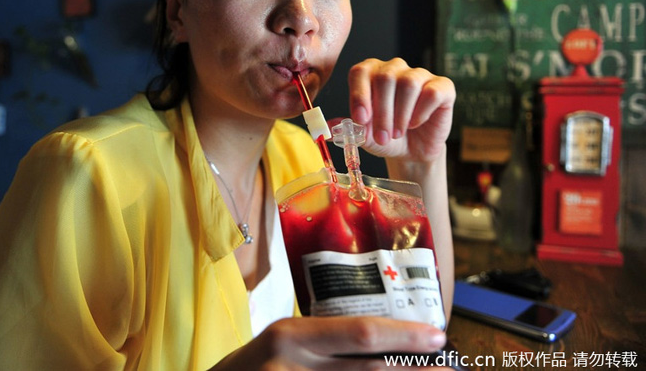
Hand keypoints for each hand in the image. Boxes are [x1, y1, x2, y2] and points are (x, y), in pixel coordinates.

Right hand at [210, 315, 447, 369]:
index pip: (358, 333)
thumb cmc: (251, 368)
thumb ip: (324, 340)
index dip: (403, 337)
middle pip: (370, 370)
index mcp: (289, 336)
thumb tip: (382, 337)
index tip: (437, 337)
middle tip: (449, 365)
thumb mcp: (281, 342)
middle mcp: (292, 366)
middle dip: (415, 368)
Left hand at [345, 58, 454, 163]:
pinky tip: (415, 124)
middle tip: (382, 137)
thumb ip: (348, 128)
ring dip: (400, 114)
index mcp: (370, 73)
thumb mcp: (363, 135)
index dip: (359, 95)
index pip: (360, 72)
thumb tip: (331, 126)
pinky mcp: (442, 86)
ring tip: (396, 133)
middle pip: (386, 78)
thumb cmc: (385, 137)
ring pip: (408, 84)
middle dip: (382, 113)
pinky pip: (432, 92)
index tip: (361, 120)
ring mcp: (419, 75)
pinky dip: (421, 112)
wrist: (412, 150)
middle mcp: (394, 68)